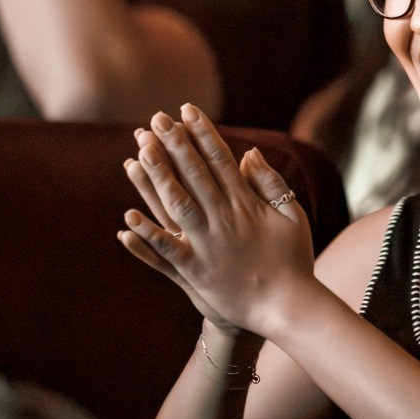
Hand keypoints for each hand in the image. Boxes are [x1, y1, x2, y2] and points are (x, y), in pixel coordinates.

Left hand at [118, 105, 316, 338]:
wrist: (287, 307)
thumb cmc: (293, 259)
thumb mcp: (291, 215)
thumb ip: (270, 183)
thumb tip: (249, 152)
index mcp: (246, 204)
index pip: (219, 160)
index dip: (202, 134)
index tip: (186, 110)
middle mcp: (223, 221)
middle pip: (194, 175)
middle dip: (174, 145)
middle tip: (156, 120)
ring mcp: (207, 247)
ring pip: (176, 206)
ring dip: (156, 179)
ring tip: (138, 153)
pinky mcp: (195, 273)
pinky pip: (166, 253)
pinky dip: (147, 237)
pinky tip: (126, 221)